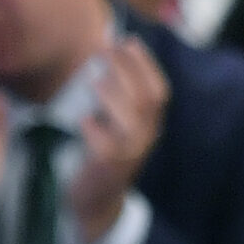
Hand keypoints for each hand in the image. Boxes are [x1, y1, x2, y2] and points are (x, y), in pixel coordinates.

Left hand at [70, 36, 169, 241]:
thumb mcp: (116, 126)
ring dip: (113, 96)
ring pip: (131, 121)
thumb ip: (116, 96)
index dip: (145, 64)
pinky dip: (95, 130)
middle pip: (146, 99)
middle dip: (127, 70)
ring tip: (94, 79)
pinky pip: (106, 147)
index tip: (128, 40)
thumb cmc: (101, 155)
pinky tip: (84, 120)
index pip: (158, 90)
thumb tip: (106, 53)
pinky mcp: (109, 168)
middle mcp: (144, 138)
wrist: (95, 202)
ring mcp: (129, 155)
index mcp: (149, 125)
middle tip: (105, 48)